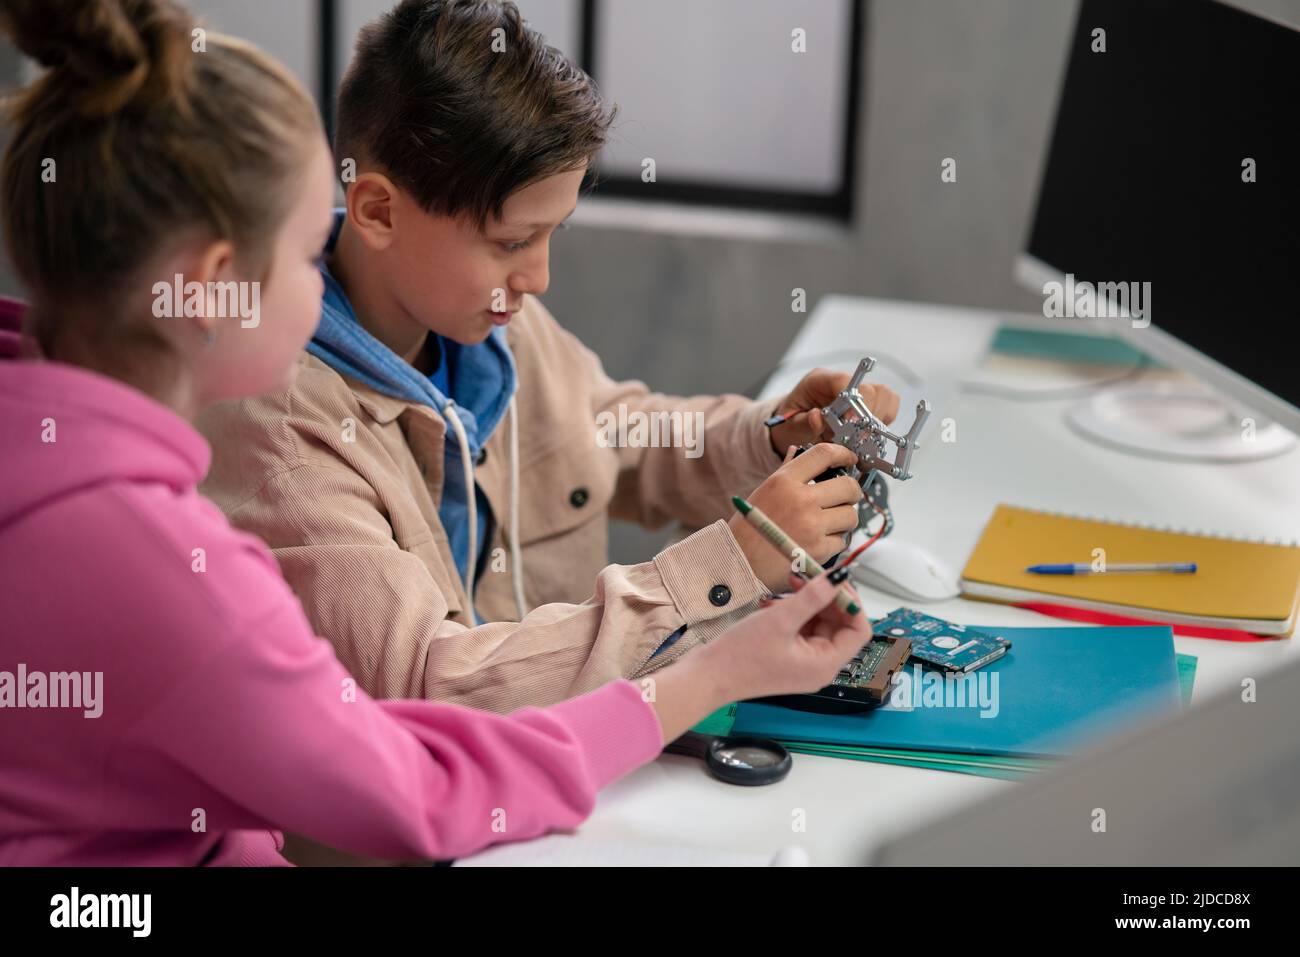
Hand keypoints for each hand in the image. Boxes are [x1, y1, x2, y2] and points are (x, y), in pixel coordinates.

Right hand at [647, 573, 870, 741]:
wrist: (708, 677)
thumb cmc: (741, 655)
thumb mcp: (780, 620)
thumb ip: (812, 597)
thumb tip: (837, 578)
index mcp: (825, 664)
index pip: (858, 631)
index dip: (851, 602)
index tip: (836, 580)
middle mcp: (819, 667)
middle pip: (839, 625)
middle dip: (825, 598)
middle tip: (808, 575)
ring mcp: (804, 664)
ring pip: (819, 624)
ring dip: (806, 602)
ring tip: (786, 587)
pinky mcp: (789, 658)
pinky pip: (801, 630)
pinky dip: (792, 613)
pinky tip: (773, 605)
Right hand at [728, 443, 862, 591]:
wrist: (737, 564)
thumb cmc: (747, 529)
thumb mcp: (763, 492)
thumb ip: (785, 472)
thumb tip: (797, 452)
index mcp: (784, 481)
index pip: (824, 454)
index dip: (844, 454)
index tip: (850, 460)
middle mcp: (801, 499)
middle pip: (848, 486)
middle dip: (851, 492)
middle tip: (845, 498)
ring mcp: (812, 525)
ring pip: (850, 515)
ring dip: (844, 520)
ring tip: (829, 524)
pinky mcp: (819, 550)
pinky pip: (843, 541)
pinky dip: (835, 542)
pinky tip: (819, 542)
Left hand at [768, 367, 900, 455]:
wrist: (792, 425)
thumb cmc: (791, 423)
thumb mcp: (790, 426)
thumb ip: (804, 423)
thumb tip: (818, 418)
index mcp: (819, 381)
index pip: (844, 382)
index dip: (852, 403)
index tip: (851, 424)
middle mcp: (841, 383)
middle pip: (871, 390)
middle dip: (867, 417)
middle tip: (857, 438)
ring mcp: (857, 392)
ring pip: (885, 396)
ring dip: (878, 420)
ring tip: (862, 438)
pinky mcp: (868, 403)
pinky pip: (888, 407)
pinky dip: (884, 422)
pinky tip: (868, 435)